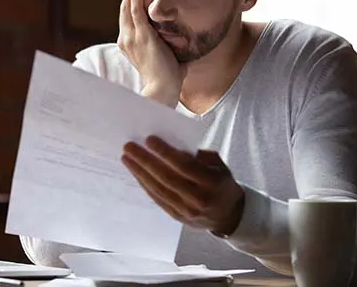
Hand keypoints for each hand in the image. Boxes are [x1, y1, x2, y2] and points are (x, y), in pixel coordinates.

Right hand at [117, 0, 185, 106]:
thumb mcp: (168, 57)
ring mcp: (132, 36)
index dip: (130, 3)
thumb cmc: (168, 79)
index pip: (128, 19)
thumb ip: (172, 47)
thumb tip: (185, 41)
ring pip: (128, 6)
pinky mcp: (141, 35)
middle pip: (124, 9)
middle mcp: (126, 39)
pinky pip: (135, 9)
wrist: (163, 89)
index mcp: (130, 45)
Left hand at [122, 136, 244, 235]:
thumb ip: (199, 155)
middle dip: (145, 161)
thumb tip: (172, 146)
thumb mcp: (219, 165)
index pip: (184, 166)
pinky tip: (136, 173)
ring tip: (127, 158)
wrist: (229, 215)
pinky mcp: (177, 217)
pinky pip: (157, 199)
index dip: (165, 152)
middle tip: (129, 147)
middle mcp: (198, 199)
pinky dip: (145, 184)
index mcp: (212, 182)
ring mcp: (186, 211)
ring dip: (140, 172)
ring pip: (158, 189)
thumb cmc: (222, 183)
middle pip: (167, 177)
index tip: (149, 139)